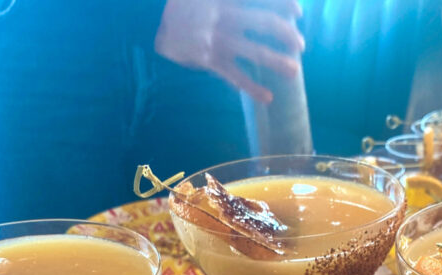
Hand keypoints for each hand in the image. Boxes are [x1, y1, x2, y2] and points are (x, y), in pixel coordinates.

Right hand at [154, 0, 304, 102]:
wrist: (141, 20)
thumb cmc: (178, 4)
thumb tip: (256, 6)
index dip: (284, 2)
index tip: (298, 11)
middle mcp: (222, 15)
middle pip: (264, 23)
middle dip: (286, 34)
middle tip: (300, 44)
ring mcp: (215, 39)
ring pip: (254, 52)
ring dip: (278, 62)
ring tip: (295, 71)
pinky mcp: (207, 59)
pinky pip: (233, 76)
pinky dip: (252, 88)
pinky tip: (268, 97)